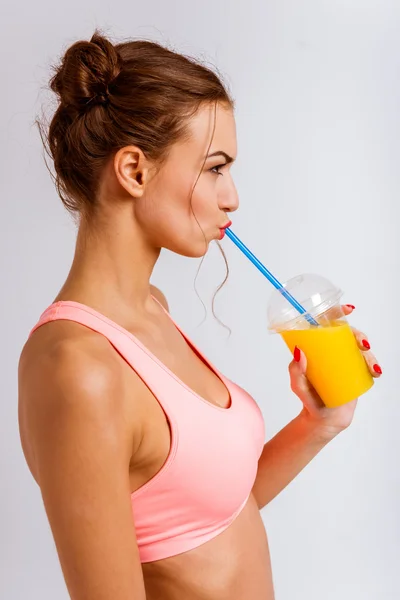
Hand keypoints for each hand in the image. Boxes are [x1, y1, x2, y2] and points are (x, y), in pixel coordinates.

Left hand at [288, 304, 381, 439]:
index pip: (328, 323)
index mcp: (318, 346)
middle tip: (362, 344)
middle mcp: (333, 350)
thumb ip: (295, 370)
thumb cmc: (309, 398)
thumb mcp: (298, 384)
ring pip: (361, 348)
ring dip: (369, 352)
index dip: (338, 312)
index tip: (347, 309)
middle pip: (349, 333)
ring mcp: (346, 361)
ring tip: (370, 364)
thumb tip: (299, 351)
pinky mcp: (357, 372)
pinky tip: (376, 371)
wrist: (323, 419)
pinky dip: (374, 365)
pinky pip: (368, 364)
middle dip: (359, 334)